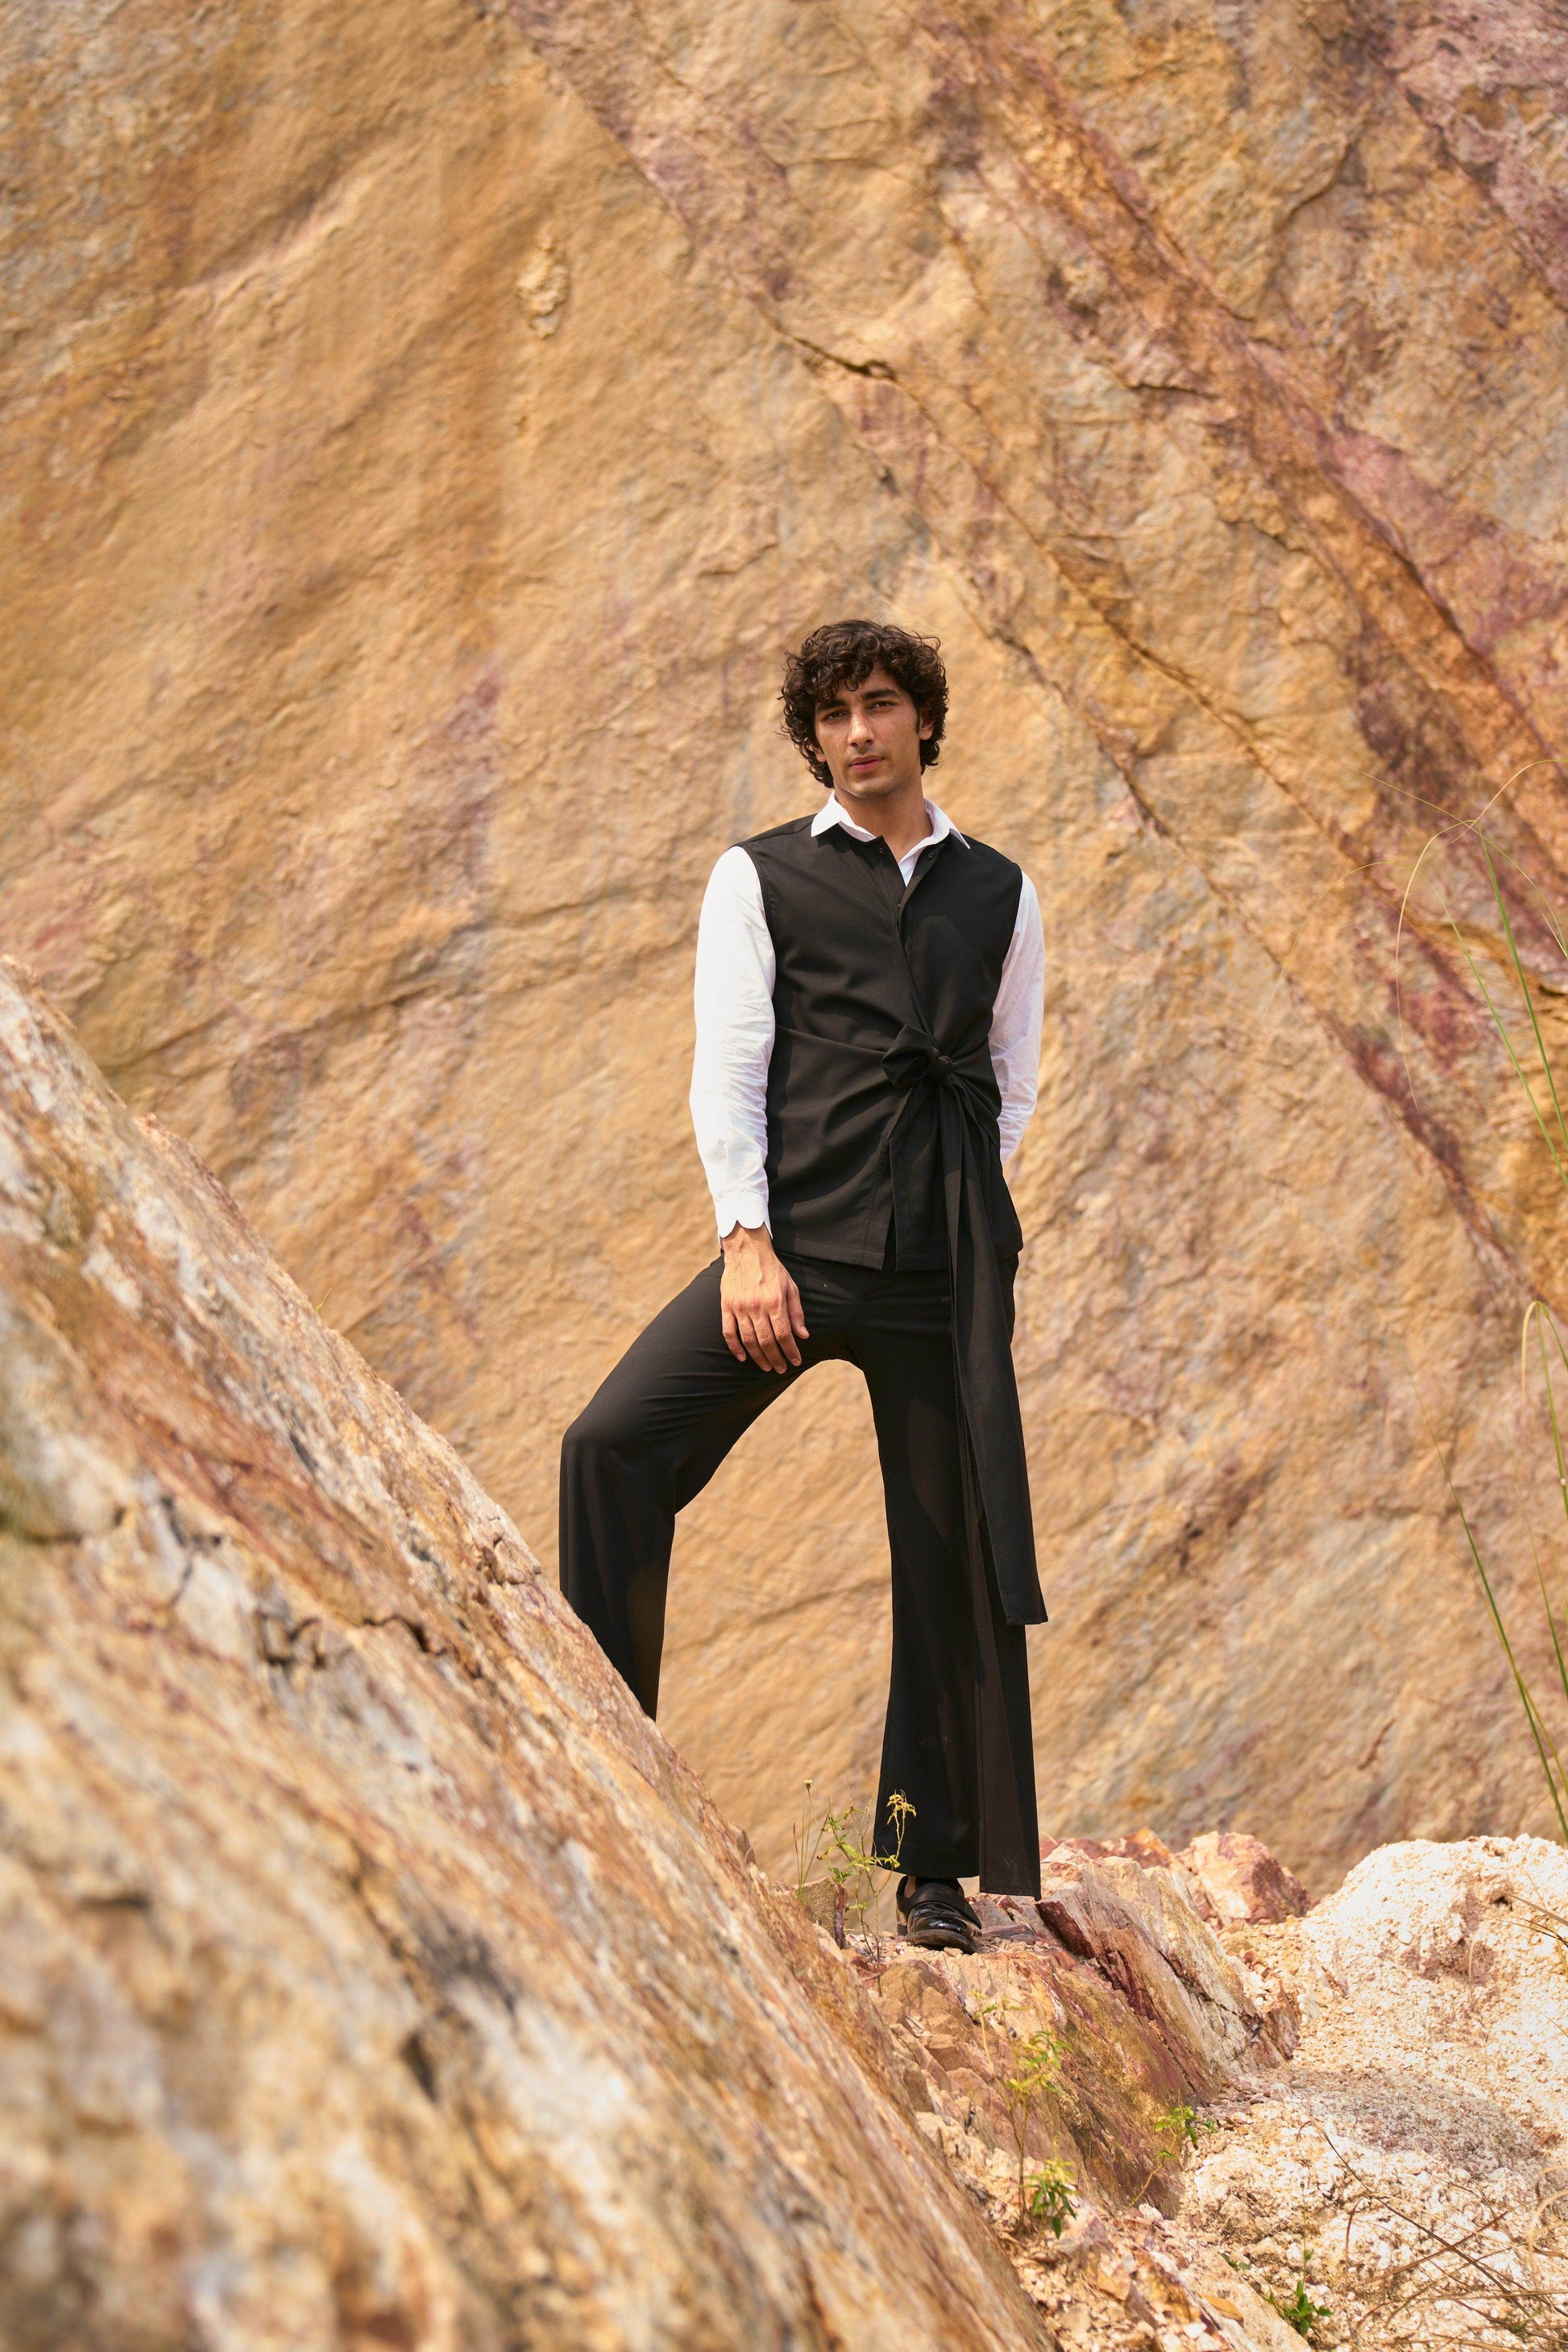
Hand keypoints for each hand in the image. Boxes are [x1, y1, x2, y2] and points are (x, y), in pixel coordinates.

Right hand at [720, 1224, 808, 1373]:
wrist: (747, 1250)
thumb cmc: (772, 1269)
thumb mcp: (790, 1287)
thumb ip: (796, 1313)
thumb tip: (803, 1335)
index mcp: (775, 1302)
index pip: (784, 1334)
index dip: (790, 1351)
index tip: (795, 1361)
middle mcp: (757, 1307)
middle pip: (766, 1341)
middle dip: (775, 1358)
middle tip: (780, 1369)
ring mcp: (739, 1307)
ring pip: (748, 1340)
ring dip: (758, 1357)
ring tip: (766, 1366)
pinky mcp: (726, 1306)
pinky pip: (729, 1332)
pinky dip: (735, 1348)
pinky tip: (742, 1358)